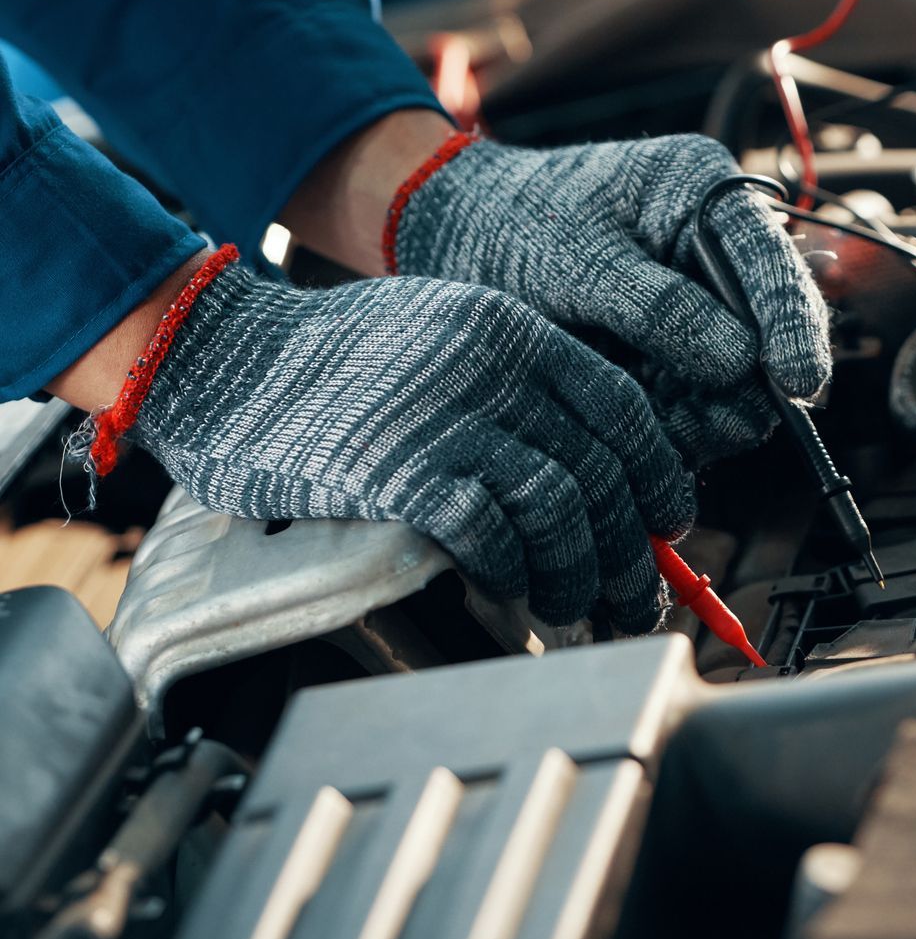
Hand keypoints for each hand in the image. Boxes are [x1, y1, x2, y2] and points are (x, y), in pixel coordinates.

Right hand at [124, 263, 693, 630]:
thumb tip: (589, 465)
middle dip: (632, 552)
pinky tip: (508, 587)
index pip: (623, 411)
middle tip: (636, 598)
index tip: (666, 526)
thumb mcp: (445, 332)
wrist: (226, 358)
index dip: (658, 479)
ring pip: (560, 508)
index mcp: (513, 331)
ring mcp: (445, 419)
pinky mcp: (396, 474)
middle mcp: (492, 369)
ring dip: (578, 574)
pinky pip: (489, 534)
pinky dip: (511, 570)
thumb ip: (514, 384)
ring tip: (573, 607)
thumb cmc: (333, 358)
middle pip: (602, 471)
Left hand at [391, 133, 831, 467]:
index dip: (794, 323)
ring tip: (660, 417)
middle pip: (771, 325)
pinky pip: (702, 397)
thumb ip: (657, 306)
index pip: (772, 259)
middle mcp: (713, 245)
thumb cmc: (509, 223)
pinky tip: (647, 420)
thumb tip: (738, 359)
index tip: (798, 383)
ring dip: (711, 408)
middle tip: (713, 421)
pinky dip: (682, 420)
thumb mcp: (577, 261)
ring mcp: (697, 299)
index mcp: (704, 191)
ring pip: (742, 375)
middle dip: (750, 381)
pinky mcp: (675, 346)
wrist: (454, 240)